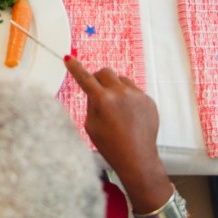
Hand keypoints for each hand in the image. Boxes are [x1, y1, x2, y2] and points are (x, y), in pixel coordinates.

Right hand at [67, 56, 171, 210]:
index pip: (85, 78)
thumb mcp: (91, 126)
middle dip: (98, 78)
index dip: (75, 67)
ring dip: (114, 87)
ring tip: (116, 108)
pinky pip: (134, 91)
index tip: (69, 59)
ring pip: (121, 79)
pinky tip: (128, 115)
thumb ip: (91, 103)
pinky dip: (128, 98)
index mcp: (103, 100)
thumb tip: (93, 89)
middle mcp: (121, 93)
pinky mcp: (148, 100)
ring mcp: (137, 95)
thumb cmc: (112, 146)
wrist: (137, 158)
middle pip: (105, 72)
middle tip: (97, 91)